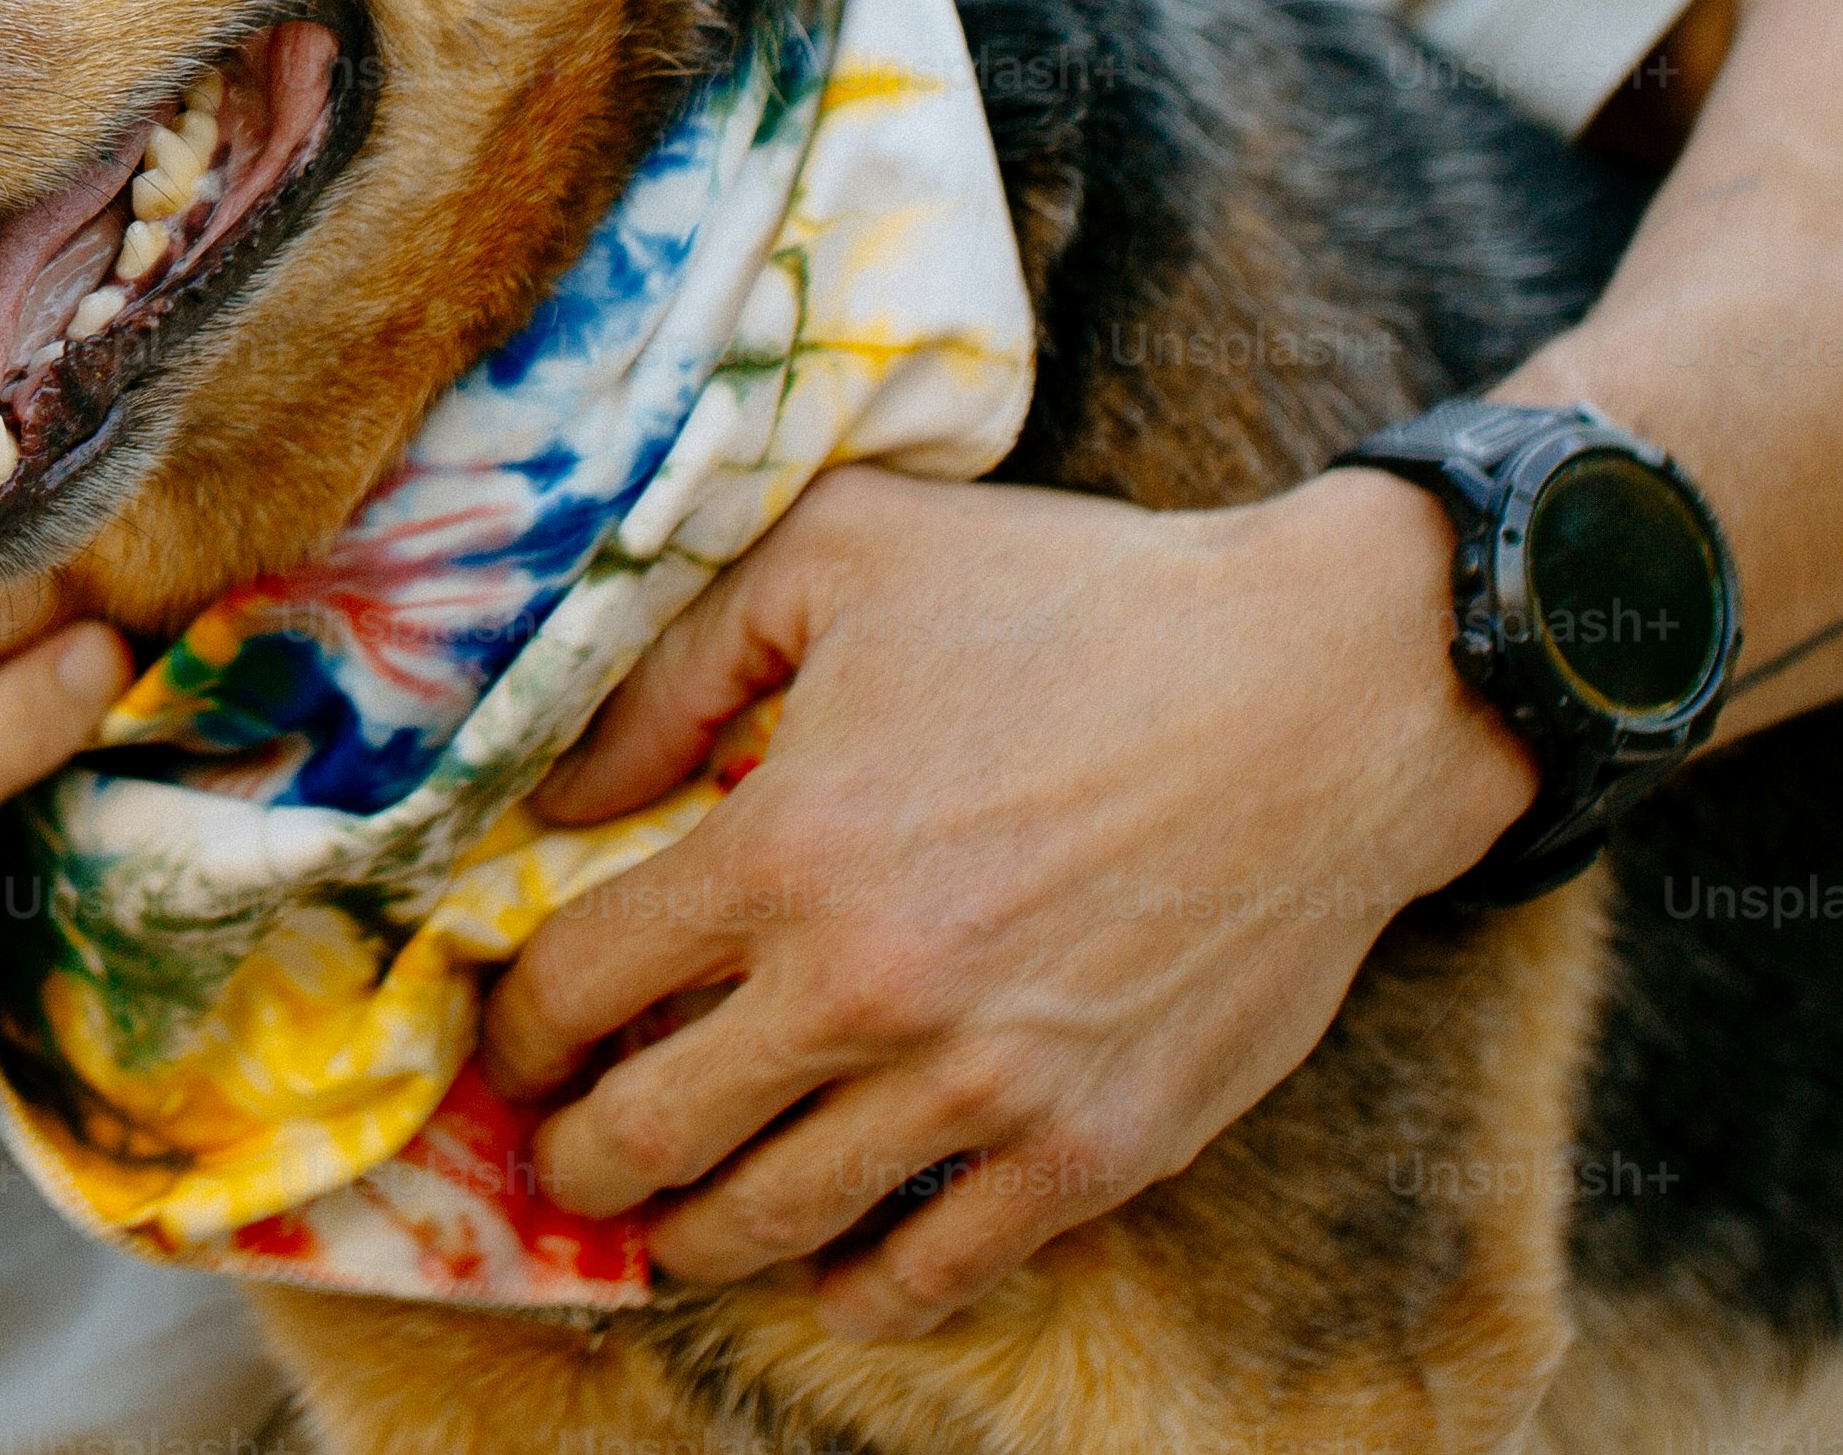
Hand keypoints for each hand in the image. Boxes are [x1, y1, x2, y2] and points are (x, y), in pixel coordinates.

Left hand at [474, 466, 1533, 1338]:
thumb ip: (672, 664)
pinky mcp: (1089, 1151)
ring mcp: (979, 1085)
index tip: (518, 1038)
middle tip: (563, 1155)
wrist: (1324, 694)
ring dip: (689, 1235)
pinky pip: (928, 1274)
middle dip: (574, 1158)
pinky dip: (854, 1287)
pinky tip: (827, 1259)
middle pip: (646, 1134)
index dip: (518, 1026)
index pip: (577, 986)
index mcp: (784, 845)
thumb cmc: (1081, 603)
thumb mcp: (847, 555)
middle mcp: (864, 988)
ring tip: (670, 1219)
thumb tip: (558, 797)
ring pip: (768, 1223)